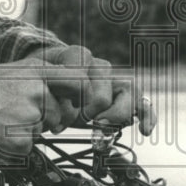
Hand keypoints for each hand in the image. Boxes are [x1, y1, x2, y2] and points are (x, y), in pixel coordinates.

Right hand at [0, 61, 81, 158]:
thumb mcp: (9, 71)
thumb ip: (38, 77)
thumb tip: (63, 90)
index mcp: (34, 71)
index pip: (79, 80)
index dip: (84, 94)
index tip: (79, 102)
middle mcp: (36, 91)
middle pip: (59, 113)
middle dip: (45, 119)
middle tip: (14, 114)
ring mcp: (29, 116)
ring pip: (41, 131)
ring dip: (26, 132)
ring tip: (0, 120)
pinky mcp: (20, 140)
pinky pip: (28, 148)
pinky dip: (13, 146)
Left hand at [24, 45, 156, 136]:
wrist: (53, 80)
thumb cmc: (45, 81)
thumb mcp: (38, 79)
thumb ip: (46, 90)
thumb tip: (53, 119)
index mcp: (77, 55)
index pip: (82, 68)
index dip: (75, 91)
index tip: (67, 104)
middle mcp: (100, 65)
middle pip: (105, 89)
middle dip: (91, 109)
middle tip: (78, 118)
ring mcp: (115, 80)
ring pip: (129, 92)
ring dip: (115, 114)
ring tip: (100, 125)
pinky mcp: (126, 96)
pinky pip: (144, 103)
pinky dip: (147, 117)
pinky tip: (144, 130)